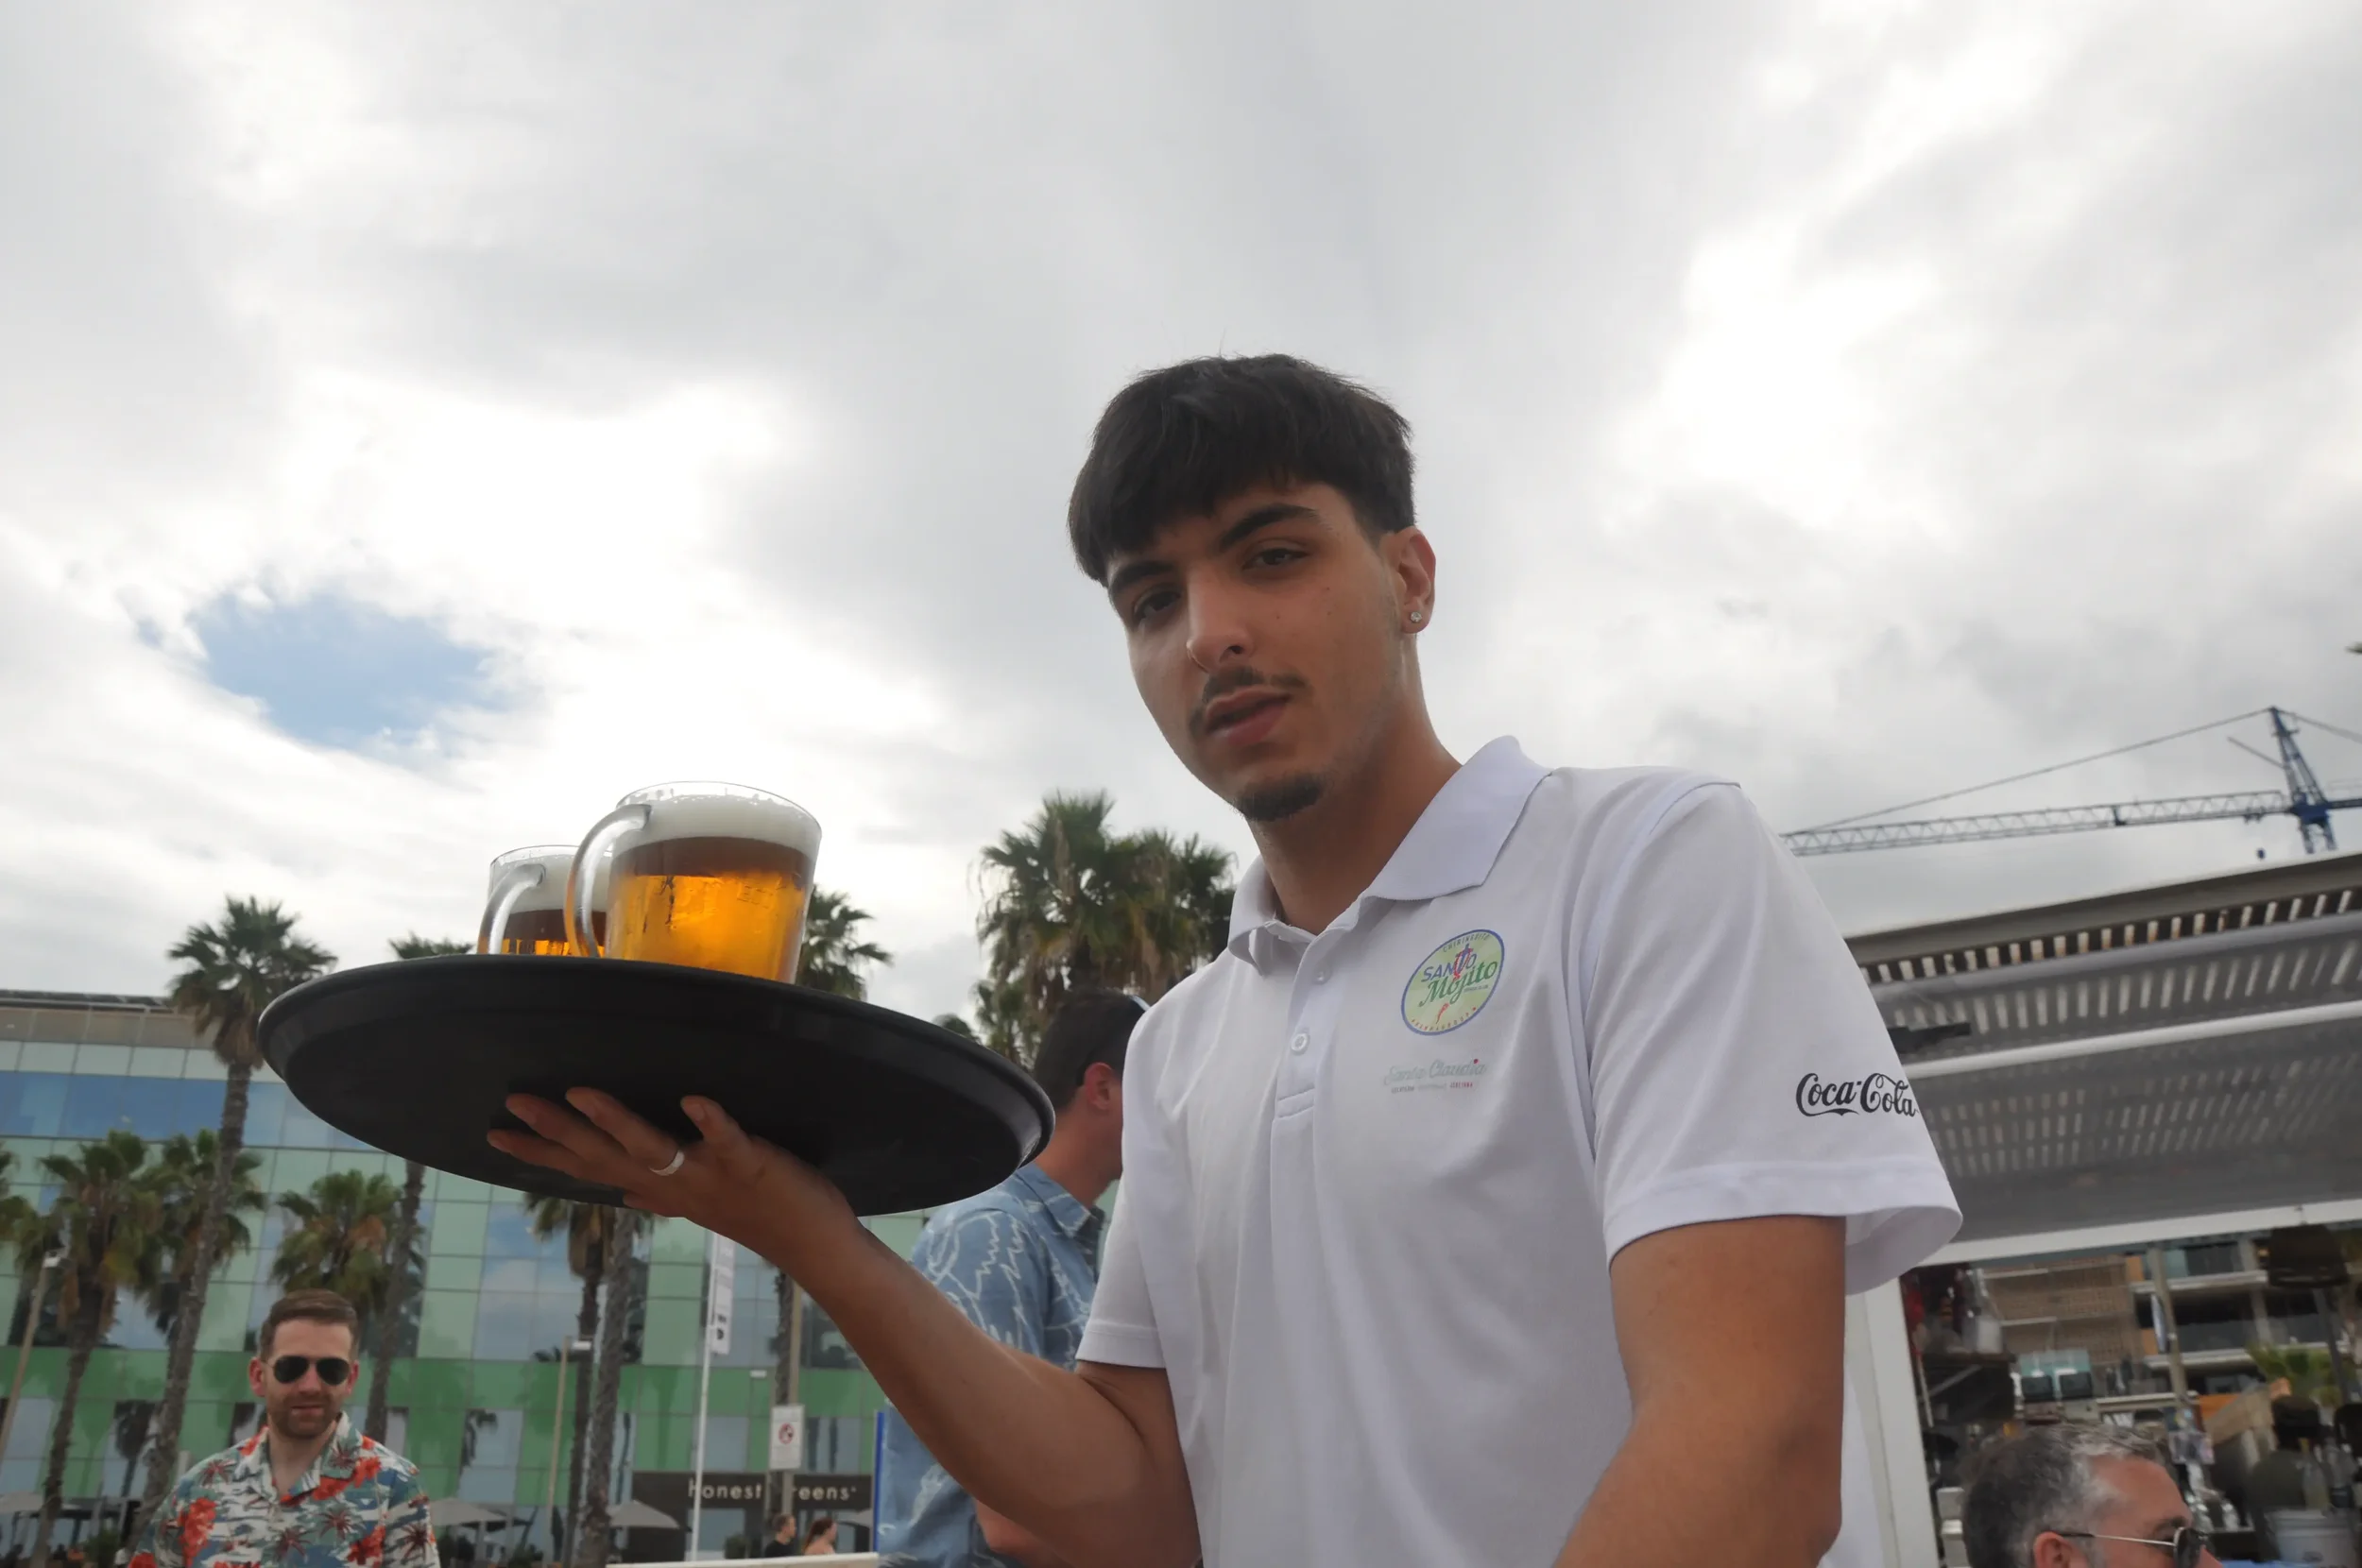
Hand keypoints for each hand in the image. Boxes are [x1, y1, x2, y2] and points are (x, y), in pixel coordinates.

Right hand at [489, 1090, 854, 1257]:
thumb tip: (626, 1194)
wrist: (810, 1242)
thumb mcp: (699, 1204)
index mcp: (658, 1188)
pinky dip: (712, 1122)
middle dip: (558, 1130)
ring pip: (652, 1149)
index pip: (588, 1169)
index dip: (541, 1153)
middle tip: (513, 1102)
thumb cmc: (758, 1214)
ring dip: (616, 1121)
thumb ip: (660, 1195)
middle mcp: (673, 1184)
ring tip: (581, 1092)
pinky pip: (726, 1141)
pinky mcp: (749, 1163)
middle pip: (604, 1156)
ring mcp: (709, 1175)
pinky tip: (695, 1099)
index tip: (495, 1133)